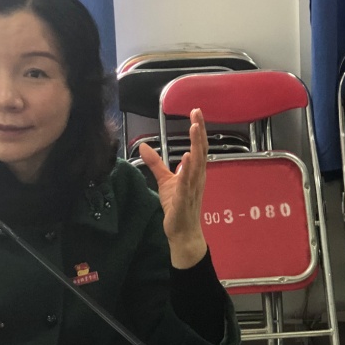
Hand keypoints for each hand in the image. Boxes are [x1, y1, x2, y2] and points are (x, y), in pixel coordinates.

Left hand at [139, 107, 208, 268]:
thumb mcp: (165, 181)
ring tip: (195, 128)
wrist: (183, 233)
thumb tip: (143, 147)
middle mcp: (197, 178)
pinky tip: (188, 158)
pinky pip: (186, 184)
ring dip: (196, 146)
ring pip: (196, 165)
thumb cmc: (177, 207)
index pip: (198, 147)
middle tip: (197, 113)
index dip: (197, 129)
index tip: (196, 112)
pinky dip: (187, 171)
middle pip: (201, 151)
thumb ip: (156, 164)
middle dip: (199, 132)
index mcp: (194, 173)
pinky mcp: (183, 200)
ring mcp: (192, 189)